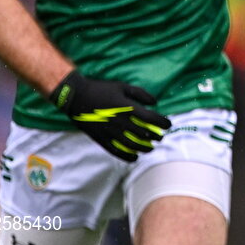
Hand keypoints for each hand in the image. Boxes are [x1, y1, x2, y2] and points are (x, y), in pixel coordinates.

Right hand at [49, 70, 171, 161]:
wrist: (76, 97)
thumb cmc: (101, 89)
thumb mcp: (123, 86)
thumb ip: (141, 94)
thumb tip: (155, 102)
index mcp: (128, 109)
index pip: (152, 119)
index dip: (163, 123)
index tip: (168, 124)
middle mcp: (121, 123)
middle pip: (144, 134)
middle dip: (155, 137)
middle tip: (160, 137)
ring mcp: (111, 133)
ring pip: (132, 146)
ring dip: (144, 149)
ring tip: (150, 148)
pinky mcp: (101, 139)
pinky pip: (116, 152)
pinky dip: (127, 157)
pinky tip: (134, 157)